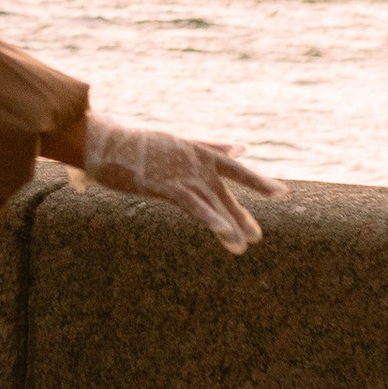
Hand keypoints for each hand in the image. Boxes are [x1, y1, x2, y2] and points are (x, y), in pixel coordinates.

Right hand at [80, 113, 282, 252]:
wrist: (106, 143)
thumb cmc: (141, 144)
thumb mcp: (181, 141)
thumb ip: (213, 145)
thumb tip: (243, 147)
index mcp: (199, 152)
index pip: (235, 168)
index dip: (258, 181)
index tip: (281, 194)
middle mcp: (195, 163)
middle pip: (224, 192)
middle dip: (241, 215)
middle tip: (257, 237)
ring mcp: (181, 174)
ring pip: (211, 202)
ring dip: (228, 225)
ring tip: (243, 247)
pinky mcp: (166, 185)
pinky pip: (193, 206)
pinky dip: (211, 218)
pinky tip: (224, 232)